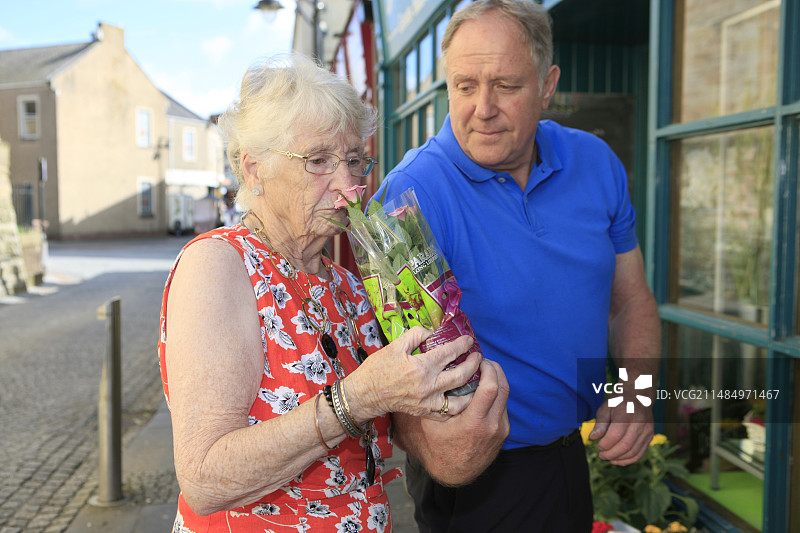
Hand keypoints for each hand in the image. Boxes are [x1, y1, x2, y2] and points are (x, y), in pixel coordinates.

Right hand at [348, 326, 481, 419]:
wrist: (366, 394)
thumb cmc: (378, 368)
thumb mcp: (395, 345)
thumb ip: (416, 335)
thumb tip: (432, 332)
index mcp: (422, 366)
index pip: (449, 352)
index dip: (462, 344)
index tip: (469, 340)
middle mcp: (429, 385)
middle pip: (461, 375)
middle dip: (473, 364)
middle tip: (478, 357)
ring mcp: (428, 402)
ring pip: (460, 399)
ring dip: (472, 388)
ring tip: (477, 379)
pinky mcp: (425, 412)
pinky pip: (448, 412)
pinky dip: (459, 406)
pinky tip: (463, 397)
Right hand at [395, 358, 509, 485]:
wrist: (454, 473)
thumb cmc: (437, 447)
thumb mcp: (428, 424)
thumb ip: (429, 402)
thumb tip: (423, 377)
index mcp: (474, 422)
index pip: (491, 389)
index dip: (488, 369)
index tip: (478, 360)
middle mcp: (491, 425)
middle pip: (503, 388)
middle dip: (495, 369)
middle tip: (483, 361)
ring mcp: (500, 429)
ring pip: (505, 396)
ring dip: (497, 380)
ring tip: (483, 372)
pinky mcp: (503, 432)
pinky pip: (503, 406)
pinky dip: (496, 394)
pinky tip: (484, 390)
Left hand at [590, 400, 653, 465]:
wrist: (639, 395)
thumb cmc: (619, 401)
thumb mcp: (606, 407)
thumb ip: (600, 423)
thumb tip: (593, 438)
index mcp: (626, 413)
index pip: (616, 434)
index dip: (605, 444)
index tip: (598, 446)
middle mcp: (639, 422)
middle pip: (625, 445)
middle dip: (610, 454)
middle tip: (601, 455)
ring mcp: (647, 430)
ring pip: (633, 452)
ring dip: (619, 458)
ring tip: (608, 458)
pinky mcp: (650, 436)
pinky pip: (640, 453)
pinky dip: (628, 460)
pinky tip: (618, 460)